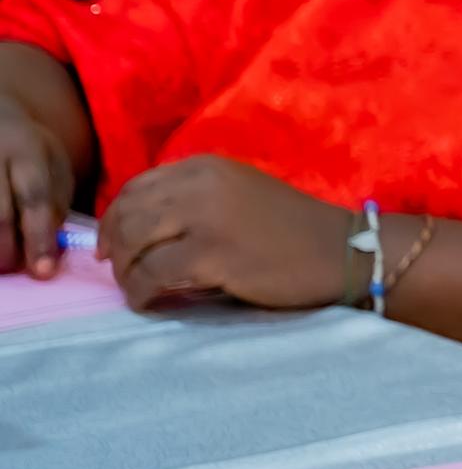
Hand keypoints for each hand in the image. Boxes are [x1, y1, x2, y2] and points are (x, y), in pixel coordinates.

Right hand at [0, 44, 94, 276]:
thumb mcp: (54, 164)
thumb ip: (55, 201)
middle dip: (9, 250)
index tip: (44, 273)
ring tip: (2, 263)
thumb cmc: (30, 149)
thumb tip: (51, 248)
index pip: (34, 198)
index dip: (39, 238)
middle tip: (17, 269)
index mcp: (27, 150)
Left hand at [97, 156, 358, 308]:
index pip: (136, 188)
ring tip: (135, 288)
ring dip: (124, 272)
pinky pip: (152, 274)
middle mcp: (201, 185)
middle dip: (114, 247)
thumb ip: (192, 199)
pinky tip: (149, 302)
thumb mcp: (237, 194)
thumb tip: (138, 228)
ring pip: (133, 243)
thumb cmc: (290, 229)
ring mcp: (205, 218)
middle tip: (121, 272)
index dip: (114, 219)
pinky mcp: (211, 254)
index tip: (113, 246)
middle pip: (128, 215)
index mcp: (206, 167)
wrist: (341, 251)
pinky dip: (140, 292)